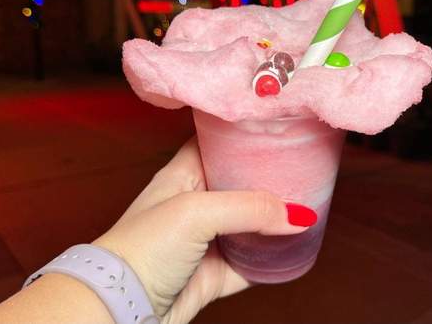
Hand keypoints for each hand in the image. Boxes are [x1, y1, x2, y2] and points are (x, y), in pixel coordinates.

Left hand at [94, 137, 315, 323]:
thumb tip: (297, 215)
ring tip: (309, 207)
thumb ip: (249, 207)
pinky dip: (272, 260)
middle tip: (305, 169)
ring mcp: (206, 240)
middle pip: (241, 184)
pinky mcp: (214, 274)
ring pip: (251, 225)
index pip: (217, 143)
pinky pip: (252, 264)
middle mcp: (196, 204)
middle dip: (270, 179)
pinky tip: (294, 250)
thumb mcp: (196, 211)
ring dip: (275, 220)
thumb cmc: (140, 248)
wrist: (123, 304)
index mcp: (184, 175)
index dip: (244, 135)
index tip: (276, 128)